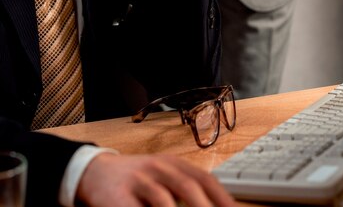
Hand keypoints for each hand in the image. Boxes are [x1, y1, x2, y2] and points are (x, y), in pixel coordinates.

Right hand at [75, 152, 236, 206]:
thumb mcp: (163, 179)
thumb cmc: (137, 181)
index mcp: (174, 164)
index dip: (222, 197)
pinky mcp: (118, 195)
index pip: (204, 179)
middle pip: (188, 187)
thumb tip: (212, 205)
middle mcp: (159, 167)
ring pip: (164, 200)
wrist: (95, 172)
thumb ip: (184, 192)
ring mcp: (139, 179)